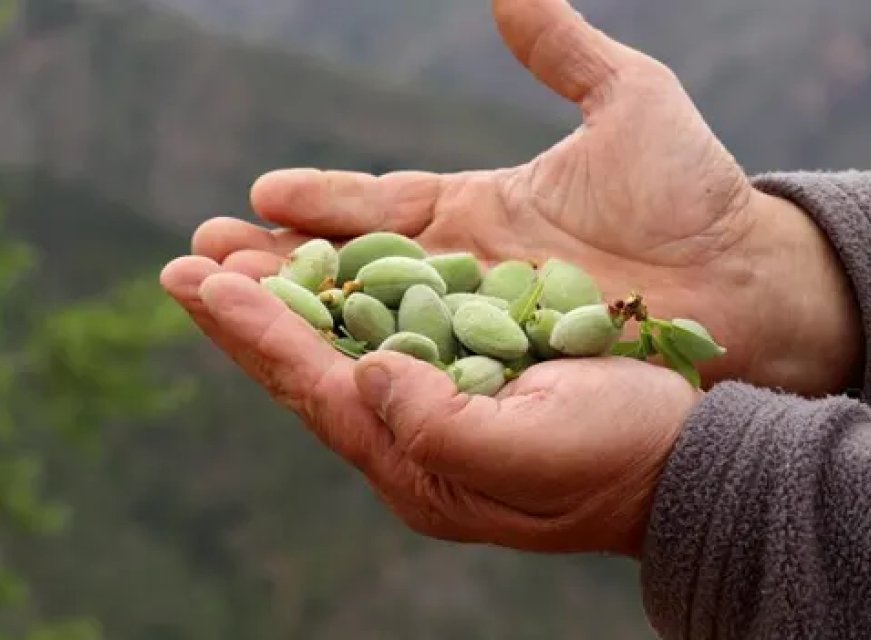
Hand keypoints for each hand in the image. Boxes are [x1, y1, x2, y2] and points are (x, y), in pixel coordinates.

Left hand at [160, 260, 698, 555]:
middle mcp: (412, 437)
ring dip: (281, 299)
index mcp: (419, 466)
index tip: (203, 282)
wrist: (688, 460)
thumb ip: (445, 427)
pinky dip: (342, 290)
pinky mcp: (465, 370)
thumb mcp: (538, 451)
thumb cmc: (622, 458)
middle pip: (307, 369)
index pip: (317, 391)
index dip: (260, 334)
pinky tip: (318, 262)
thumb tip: (365, 375)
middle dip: (244, 316)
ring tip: (225, 259)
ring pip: (338, 345)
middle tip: (183, 266)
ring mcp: (436, 403)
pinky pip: (384, 325)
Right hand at [190, 0, 861, 395]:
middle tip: (197, 259)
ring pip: (365, 326)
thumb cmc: (695, 194)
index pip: (378, 208)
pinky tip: (302, 367)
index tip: (262, 192)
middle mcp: (462, 277)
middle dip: (271, 268)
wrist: (752, 284)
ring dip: (290, 319)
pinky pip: (416, 373)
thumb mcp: (630, 104)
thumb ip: (563, 51)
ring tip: (217, 304)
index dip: (322, 201)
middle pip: (348, 272)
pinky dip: (356, 367)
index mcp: (474, 212)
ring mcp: (478, 331)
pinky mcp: (500, 377)